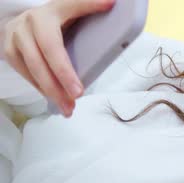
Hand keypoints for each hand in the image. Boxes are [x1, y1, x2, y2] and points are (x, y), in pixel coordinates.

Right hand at [2, 0, 115, 116]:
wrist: (30, 16)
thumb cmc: (58, 15)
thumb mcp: (71, 7)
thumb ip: (87, 5)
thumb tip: (111, 3)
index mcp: (45, 16)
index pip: (53, 47)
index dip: (65, 71)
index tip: (79, 91)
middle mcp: (25, 26)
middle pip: (40, 63)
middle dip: (58, 86)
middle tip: (75, 102)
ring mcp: (14, 39)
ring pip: (31, 71)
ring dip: (50, 92)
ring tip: (68, 108)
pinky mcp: (9, 52)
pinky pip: (25, 74)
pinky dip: (42, 88)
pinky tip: (56, 99)